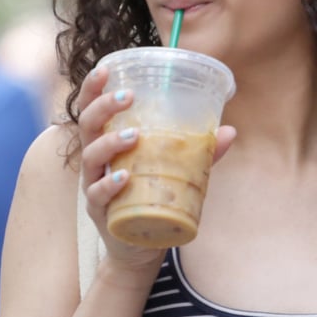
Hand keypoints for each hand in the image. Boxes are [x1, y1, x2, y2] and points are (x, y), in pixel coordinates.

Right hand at [73, 65, 236, 275]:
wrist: (140, 248)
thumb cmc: (152, 199)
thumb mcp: (175, 172)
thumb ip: (198, 152)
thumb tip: (229, 131)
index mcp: (107, 143)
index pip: (92, 109)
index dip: (92, 88)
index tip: (104, 68)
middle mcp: (96, 161)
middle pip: (87, 126)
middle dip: (102, 107)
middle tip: (127, 95)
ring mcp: (94, 186)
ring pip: (90, 157)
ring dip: (109, 142)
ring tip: (134, 134)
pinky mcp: (99, 212)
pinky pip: (97, 195)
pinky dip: (108, 185)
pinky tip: (124, 178)